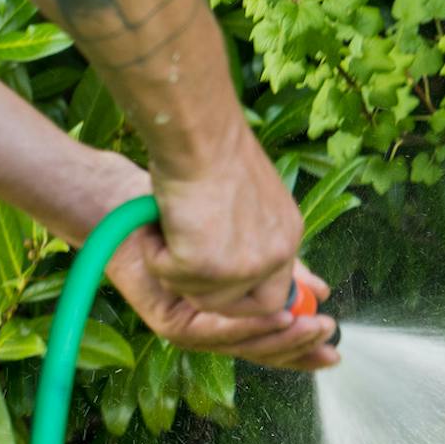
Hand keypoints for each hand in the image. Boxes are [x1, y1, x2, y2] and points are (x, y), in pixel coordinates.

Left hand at [108, 223, 337, 371]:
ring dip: (278, 340)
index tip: (334, 342)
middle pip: (259, 350)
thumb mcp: (245, 241)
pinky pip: (214, 331)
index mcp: (229, 313)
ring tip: (308, 328)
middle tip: (328, 339)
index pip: (272, 338)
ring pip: (240, 344)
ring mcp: (189, 330)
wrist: (131, 203)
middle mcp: (210, 327)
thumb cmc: (185, 213)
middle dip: (297, 348)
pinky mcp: (169, 325)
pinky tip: (274, 317)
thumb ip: (281, 269)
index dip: (302, 346)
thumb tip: (320, 290)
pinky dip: (245, 326)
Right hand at [145, 121, 306, 320]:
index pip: (275, 297)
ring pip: (202, 299)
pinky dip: (158, 256)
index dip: (244, 303)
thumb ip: (260, 241)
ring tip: (171, 228)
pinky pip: (174, 279)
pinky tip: (160, 225)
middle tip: (180, 264)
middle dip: (207, 294)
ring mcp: (245, 266)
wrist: (197, 133)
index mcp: (286, 237)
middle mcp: (275, 255)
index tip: (218, 292)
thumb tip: (280, 280)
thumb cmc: (211, 153)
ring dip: (177, 269)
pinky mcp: (210, 266)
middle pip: (243, 309)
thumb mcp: (250, 201)